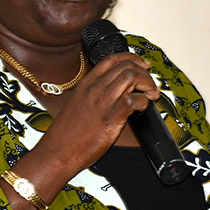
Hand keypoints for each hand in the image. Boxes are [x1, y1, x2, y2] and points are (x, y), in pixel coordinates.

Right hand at [40, 52, 159, 176]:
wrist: (58, 151)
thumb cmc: (66, 133)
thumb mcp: (77, 103)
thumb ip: (93, 94)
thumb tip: (113, 92)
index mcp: (86, 83)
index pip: (112, 59)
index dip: (132, 58)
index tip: (141, 64)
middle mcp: (95, 88)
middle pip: (126, 66)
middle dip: (144, 72)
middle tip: (150, 83)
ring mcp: (103, 101)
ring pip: (132, 77)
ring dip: (147, 83)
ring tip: (151, 94)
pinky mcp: (111, 117)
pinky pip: (134, 100)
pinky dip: (144, 101)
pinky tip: (142, 108)